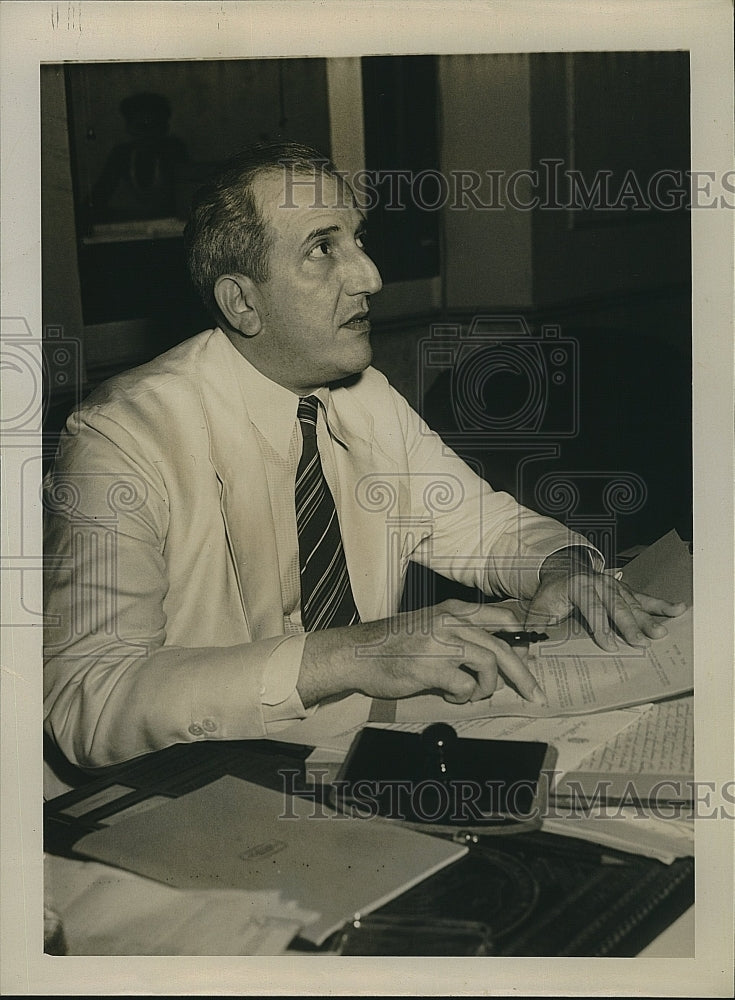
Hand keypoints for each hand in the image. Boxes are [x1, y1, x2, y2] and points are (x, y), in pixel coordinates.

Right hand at [298, 600, 546, 708]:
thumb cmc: (393, 644)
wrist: (357, 653)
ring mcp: (441, 644)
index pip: (500, 618)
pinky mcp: (431, 668)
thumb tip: (494, 655)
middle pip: (502, 648)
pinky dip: (464, 697)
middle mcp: (451, 624)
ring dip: (487, 688)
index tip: (536, 651)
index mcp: (453, 612)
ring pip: (489, 666)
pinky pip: (466, 686)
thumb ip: (460, 635)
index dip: (523, 636)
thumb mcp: (430, 627)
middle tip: (536, 695)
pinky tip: (451, 696)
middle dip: (525, 675)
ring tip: (472, 694)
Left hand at [526, 550, 686, 650]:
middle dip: (629, 624)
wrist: (560, 570)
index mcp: (577, 586)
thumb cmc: (550, 594)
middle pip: (616, 605)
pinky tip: (679, 609)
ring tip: (661, 633)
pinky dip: (662, 604)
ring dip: (648, 618)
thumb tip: (523, 644)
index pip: (590, 607)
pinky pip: (645, 597)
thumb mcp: (537, 607)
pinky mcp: (625, 590)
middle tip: (641, 642)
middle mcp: (599, 582)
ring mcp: (615, 585)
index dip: (600, 626)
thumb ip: (533, 625)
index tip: (609, 646)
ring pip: (633, 602)